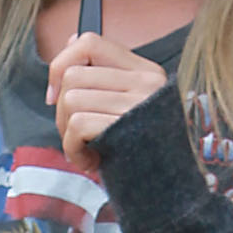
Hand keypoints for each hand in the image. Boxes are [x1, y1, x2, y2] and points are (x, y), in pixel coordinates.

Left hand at [45, 32, 168, 166]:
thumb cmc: (145, 152)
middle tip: (74, 136)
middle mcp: (147, 82)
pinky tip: (90, 163)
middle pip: (72, 75)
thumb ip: (102, 76)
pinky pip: (77, 126)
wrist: (175, 191)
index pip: (89, 42)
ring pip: (71, 99)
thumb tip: (69, 42)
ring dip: (66, 133)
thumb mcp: (127, 108)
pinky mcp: (129, 129)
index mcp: (145, 72)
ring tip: (84, 151)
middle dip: (60, 111)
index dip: (61, 64)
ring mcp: (139, 105)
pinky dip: (73, 150)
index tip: (56, 96)